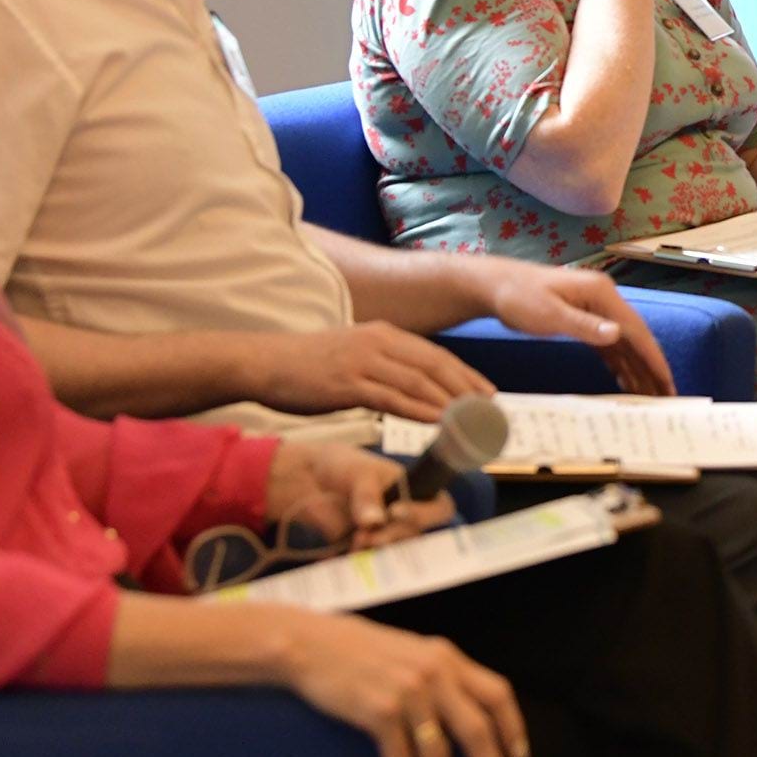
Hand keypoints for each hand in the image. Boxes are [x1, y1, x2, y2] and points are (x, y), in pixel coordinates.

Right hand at [254, 324, 495, 423]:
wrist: (265, 362)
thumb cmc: (309, 364)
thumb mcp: (355, 355)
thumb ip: (386, 366)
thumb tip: (415, 388)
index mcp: (385, 334)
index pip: (436, 355)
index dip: (465, 374)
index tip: (488, 393)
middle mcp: (379, 342)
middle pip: (435, 366)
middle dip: (467, 388)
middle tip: (491, 410)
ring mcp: (364, 361)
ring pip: (418, 382)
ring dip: (449, 402)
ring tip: (474, 420)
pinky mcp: (347, 383)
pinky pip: (392, 398)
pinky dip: (419, 410)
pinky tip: (438, 422)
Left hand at [263, 441, 454, 548]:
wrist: (308, 480)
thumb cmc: (344, 467)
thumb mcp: (359, 473)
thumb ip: (367, 495)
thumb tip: (373, 522)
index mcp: (416, 493)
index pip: (438, 509)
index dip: (424, 515)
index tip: (395, 513)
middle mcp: (406, 518)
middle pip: (414, 538)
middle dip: (391, 537)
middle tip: (368, 535)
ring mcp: (385, 536)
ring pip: (392, 555)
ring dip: (375, 553)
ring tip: (355, 542)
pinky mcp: (362, 551)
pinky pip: (366, 564)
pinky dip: (355, 563)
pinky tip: (343, 555)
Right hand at [275, 609, 527, 756]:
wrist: (312, 644)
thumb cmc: (362, 653)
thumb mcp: (413, 654)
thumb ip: (442, 677)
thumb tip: (470, 719)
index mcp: (447, 657)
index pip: (497, 694)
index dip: (512, 728)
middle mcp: (434, 672)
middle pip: (476, 729)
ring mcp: (407, 692)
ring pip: (439, 752)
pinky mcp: (378, 711)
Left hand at [468, 255, 673, 396]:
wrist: (494, 286)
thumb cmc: (519, 296)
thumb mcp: (550, 314)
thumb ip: (584, 325)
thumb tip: (618, 334)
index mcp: (602, 294)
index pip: (636, 330)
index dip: (653, 358)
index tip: (667, 383)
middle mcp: (605, 300)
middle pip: (636, 339)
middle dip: (651, 368)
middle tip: (666, 398)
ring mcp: (595, 310)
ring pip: (624, 345)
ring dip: (636, 369)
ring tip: (650, 397)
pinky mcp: (584, 320)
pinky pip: (608, 346)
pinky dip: (618, 364)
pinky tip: (625, 383)